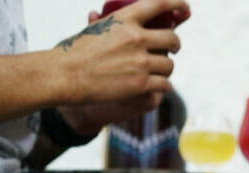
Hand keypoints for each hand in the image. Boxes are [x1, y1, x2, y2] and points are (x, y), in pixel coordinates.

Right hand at [53, 0, 189, 113]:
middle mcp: (136, 37)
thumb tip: (95, 12)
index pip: (158, 4)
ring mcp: (140, 61)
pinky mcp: (141, 84)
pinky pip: (165, 85)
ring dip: (165, 70)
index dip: (176, 4)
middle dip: (175, 45)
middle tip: (172, 50)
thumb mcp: (90, 29)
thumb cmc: (72, 52)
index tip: (185, 7)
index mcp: (123, 19)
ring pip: (169, 65)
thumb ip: (103, 23)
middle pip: (173, 39)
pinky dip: (162, 87)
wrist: (63, 76)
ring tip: (156, 72)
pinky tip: (156, 87)